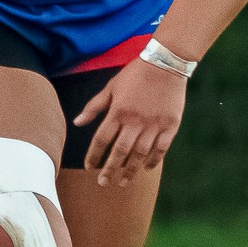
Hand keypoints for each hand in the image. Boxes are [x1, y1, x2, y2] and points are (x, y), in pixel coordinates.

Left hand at [74, 54, 186, 185]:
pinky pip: (161, 148)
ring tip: (124, 182)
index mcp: (118, 112)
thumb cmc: (135, 74)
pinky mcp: (170, 125)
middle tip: (103, 183)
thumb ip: (94, 106)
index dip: (94, 156)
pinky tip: (147, 168)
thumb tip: (77, 122)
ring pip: (140, 154)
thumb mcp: (111, 87)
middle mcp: (135, 121)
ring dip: (131, 170)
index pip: (101, 140)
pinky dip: (154, 160)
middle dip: (110, 170)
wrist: (166, 63)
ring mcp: (154, 124)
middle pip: (120, 152)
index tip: (89, 167)